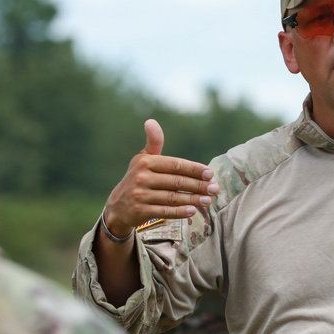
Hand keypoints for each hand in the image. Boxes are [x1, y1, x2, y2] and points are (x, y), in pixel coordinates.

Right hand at [102, 119, 219, 236]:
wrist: (118, 206)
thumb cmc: (138, 178)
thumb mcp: (143, 159)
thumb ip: (153, 143)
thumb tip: (151, 121)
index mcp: (146, 162)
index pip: (176, 165)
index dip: (194, 169)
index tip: (210, 174)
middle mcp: (142, 177)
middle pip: (177, 182)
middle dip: (199, 186)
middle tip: (215, 189)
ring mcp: (140, 195)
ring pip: (173, 197)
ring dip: (193, 199)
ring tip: (208, 200)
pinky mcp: (140, 211)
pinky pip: (165, 211)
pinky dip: (180, 212)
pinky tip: (193, 211)